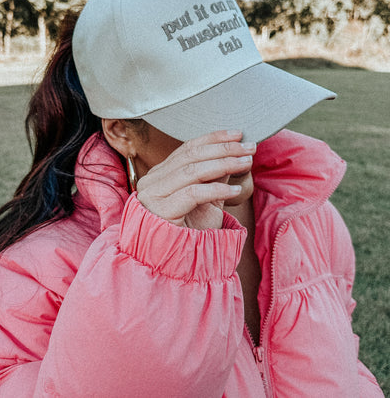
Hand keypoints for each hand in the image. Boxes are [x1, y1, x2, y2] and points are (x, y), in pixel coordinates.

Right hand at [136, 130, 255, 228]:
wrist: (172, 267)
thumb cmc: (188, 234)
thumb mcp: (206, 201)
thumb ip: (216, 178)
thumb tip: (236, 153)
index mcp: (160, 175)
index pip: (188, 148)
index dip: (214, 138)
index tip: (238, 134)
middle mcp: (153, 181)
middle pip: (191, 156)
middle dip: (223, 149)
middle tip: (249, 146)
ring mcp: (154, 196)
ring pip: (193, 171)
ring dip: (224, 164)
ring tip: (246, 162)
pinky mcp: (161, 212)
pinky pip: (192, 194)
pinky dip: (216, 189)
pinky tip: (235, 190)